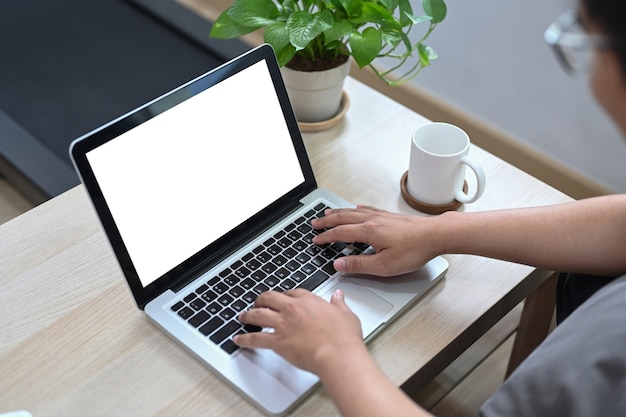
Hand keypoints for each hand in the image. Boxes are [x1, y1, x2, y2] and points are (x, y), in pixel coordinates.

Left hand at [234, 289, 363, 373]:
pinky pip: (256, 338)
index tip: (284, 298)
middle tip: (257, 303)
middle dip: (261, 299)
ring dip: (248, 315)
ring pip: (258, 315)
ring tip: (243, 317)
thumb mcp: (346, 315)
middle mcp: (293, 309)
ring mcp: (283, 324)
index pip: (292, 292)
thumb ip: (339, 304)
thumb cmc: (343, 338)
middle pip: (270, 298)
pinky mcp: (277, 341)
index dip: (286, 295)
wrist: (337, 355)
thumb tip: (338, 296)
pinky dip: (245, 339)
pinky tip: (239, 340)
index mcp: (309, 301)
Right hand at [311, 205, 439, 275]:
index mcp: (368, 232)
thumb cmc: (414, 250)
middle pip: (343, 218)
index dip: (325, 237)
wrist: (435, 235)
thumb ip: (359, 265)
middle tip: (315, 223)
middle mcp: (372, 220)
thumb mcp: (384, 266)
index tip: (315, 240)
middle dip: (326, 221)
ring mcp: (381, 216)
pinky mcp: (389, 216)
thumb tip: (339, 265)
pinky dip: (356, 209)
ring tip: (328, 213)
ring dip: (338, 212)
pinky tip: (357, 208)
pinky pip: (367, 209)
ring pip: (353, 212)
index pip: (339, 233)